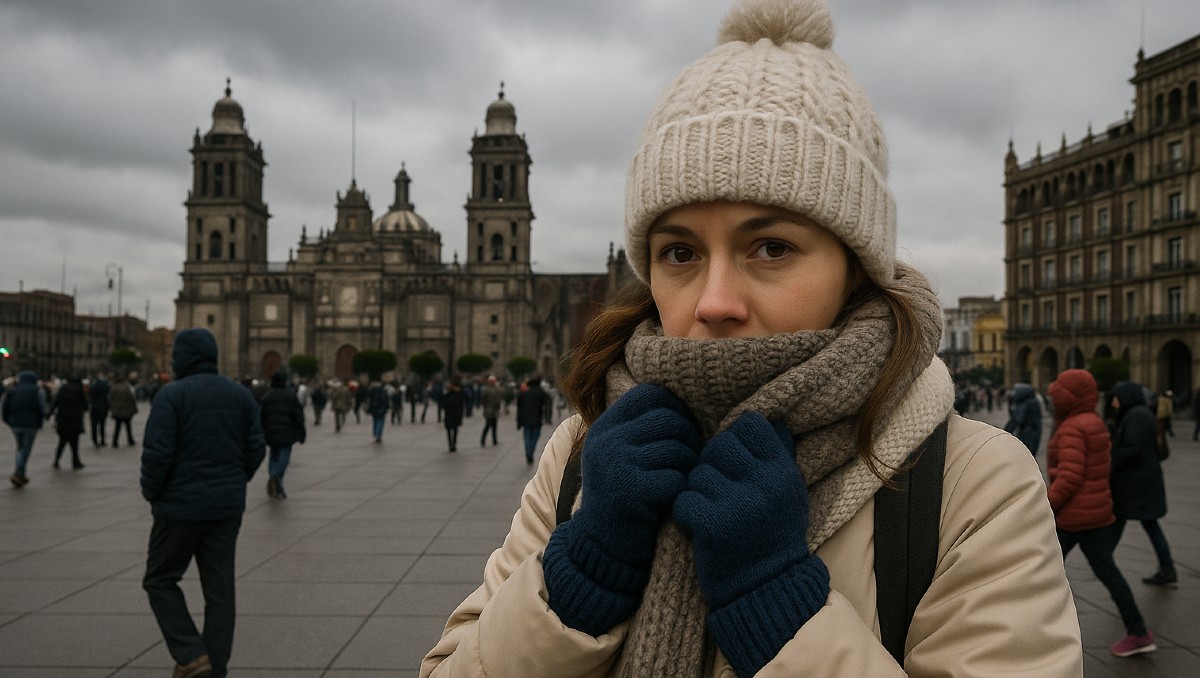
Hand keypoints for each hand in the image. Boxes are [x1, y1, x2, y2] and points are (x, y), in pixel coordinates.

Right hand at [543, 383, 700, 634]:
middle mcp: (606, 440)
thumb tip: (686, 399)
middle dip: (690, 439)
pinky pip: (677, 478)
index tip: (683, 431)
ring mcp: (615, 464)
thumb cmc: (626, 498)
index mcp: (605, 427)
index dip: (675, 408)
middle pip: (669, 419)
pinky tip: (674, 501)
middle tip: (690, 461)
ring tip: (681, 482)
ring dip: (689, 467)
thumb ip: (643, 428)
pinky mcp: (631, 491)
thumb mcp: (623, 455)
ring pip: (677, 449)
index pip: (650, 394)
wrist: (603, 549)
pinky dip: (683, 490)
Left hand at [674, 411, 828, 676]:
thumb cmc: (773, 535)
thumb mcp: (788, 491)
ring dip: (697, 492)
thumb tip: (769, 416)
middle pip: (719, 444)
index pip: (750, 424)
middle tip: (717, 490)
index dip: (735, 438)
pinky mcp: (714, 526)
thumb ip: (777, 454)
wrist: (768, 590)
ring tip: (712, 512)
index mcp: (784, 471)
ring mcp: (740, 505)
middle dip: (711, 464)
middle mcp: (765, 484)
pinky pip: (683, 500)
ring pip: (697, 473)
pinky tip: (700, 527)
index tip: (734, 463)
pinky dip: (685, 514)